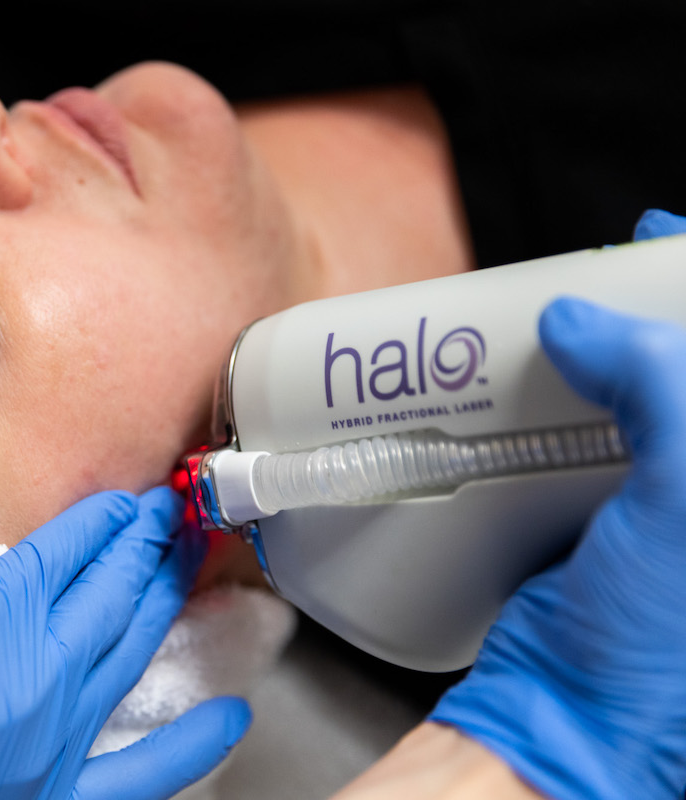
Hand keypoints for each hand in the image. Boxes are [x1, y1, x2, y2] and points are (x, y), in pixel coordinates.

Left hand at [0, 488, 249, 799]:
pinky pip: (67, 559)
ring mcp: (36, 672)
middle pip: (134, 656)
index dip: (194, 743)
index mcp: (41, 799)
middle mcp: (55, 739)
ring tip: (167, 518)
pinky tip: (114, 509)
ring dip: (144, 549)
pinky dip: (97, 529)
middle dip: (168, 602)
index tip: (226, 716)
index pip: (144, 777)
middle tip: (192, 563)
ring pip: (113, 598)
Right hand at [429, 211, 685, 799]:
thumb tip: (587, 318)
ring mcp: (673, 509)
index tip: (666, 248)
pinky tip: (550, 373)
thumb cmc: (656, 649)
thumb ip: (664, 385)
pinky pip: (607, 430)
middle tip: (631, 266)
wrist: (567, 726)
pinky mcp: (617, 520)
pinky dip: (580, 392)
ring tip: (583, 309)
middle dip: (664, 308)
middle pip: (685, 372)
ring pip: (655, 394)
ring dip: (625, 341)